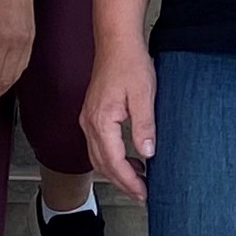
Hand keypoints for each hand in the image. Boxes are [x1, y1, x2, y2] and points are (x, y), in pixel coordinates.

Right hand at [82, 37, 157, 201]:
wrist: (116, 41)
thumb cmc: (130, 63)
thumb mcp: (144, 94)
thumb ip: (144, 125)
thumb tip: (147, 152)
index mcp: (101, 121)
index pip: (114, 162)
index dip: (129, 181)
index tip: (144, 193)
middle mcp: (89, 123)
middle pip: (102, 165)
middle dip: (122, 182)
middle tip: (142, 194)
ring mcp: (88, 119)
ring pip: (98, 157)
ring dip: (116, 171)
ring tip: (139, 179)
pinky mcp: (92, 114)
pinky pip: (99, 145)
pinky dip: (112, 157)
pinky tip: (130, 157)